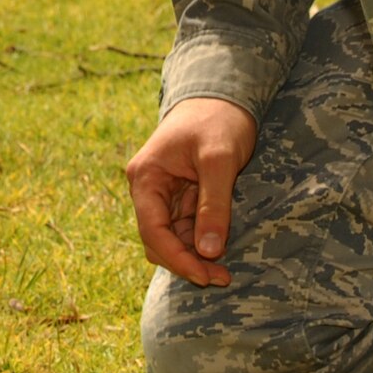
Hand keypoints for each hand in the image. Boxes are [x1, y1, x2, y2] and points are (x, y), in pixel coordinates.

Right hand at [125, 96, 257, 287]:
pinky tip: (222, 250)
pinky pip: (186, 229)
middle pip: (159, 240)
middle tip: (223, 278)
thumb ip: (214, 205)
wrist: (225, 95)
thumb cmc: (218, 120)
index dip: (177, 258)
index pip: (152, 230)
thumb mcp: (220, 160)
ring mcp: (164, 194)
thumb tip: (210, 252)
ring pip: (172, 239)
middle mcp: (149, 189)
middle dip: (187, 262)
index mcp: (146, 177)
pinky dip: (201, 243)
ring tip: (226, 271)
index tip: (206, 276)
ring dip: (195, 256)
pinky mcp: (181, 197)